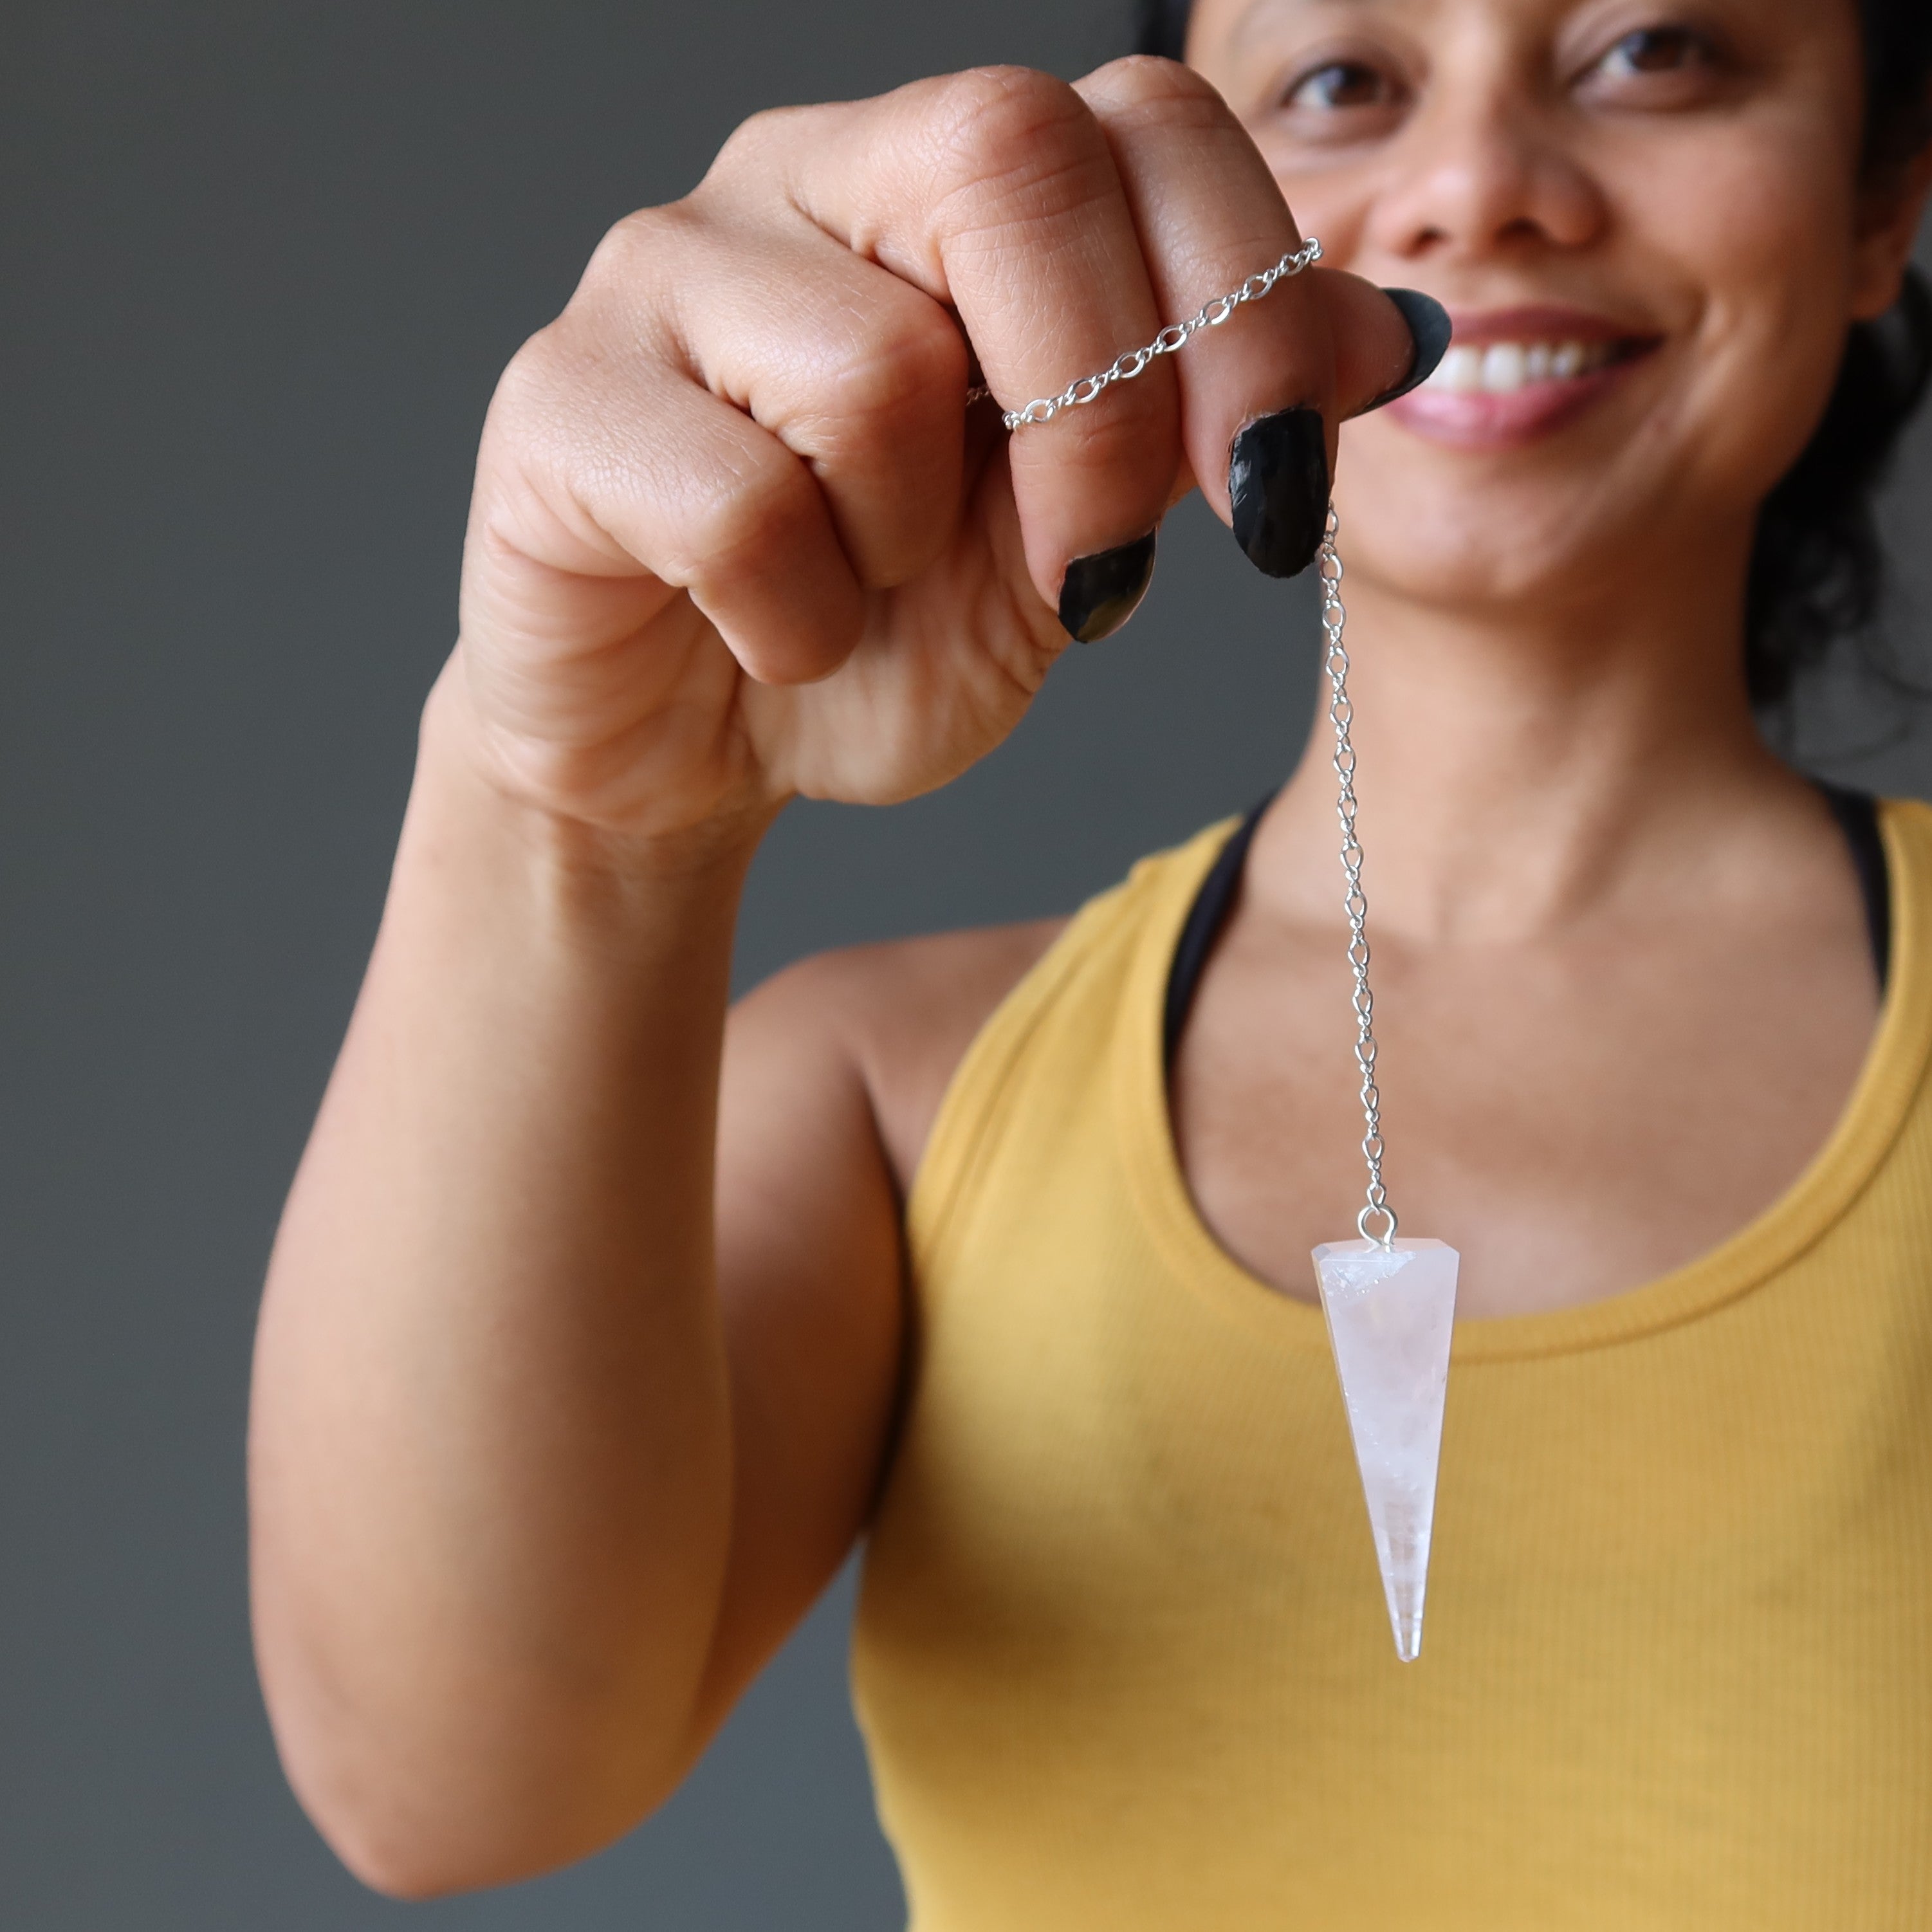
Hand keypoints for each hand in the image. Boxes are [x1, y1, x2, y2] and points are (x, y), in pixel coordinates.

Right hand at [449, 58, 1422, 841]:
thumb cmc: (876, 633)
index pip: (1143, 119)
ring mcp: (664, 273)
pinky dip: (795, 627)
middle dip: (1099, 411)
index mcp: (950, 187)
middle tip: (1091, 575)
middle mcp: (805, 179)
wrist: (692, 752)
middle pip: (1009, 155)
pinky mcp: (558, 402)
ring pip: (872, 364)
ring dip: (909, 549)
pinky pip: (736, 504)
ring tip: (861, 594)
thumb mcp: (1083, 539)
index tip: (1273, 506)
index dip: (1244, 302)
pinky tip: (768, 639)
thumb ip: (1211, 423)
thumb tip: (1403, 334)